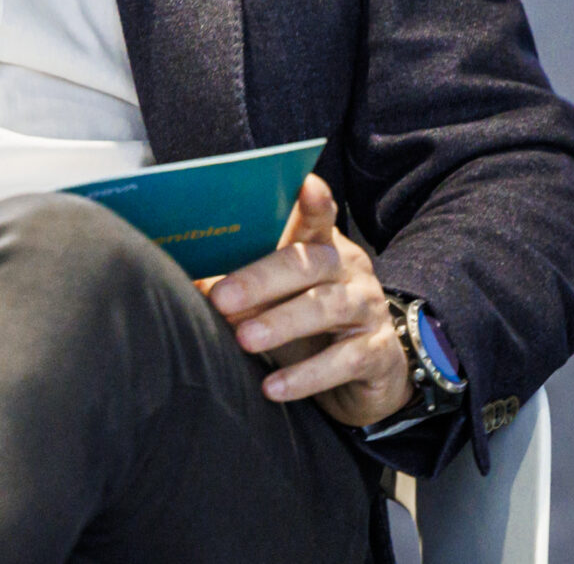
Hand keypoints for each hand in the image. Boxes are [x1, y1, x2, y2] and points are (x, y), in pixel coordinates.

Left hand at [207, 174, 411, 428]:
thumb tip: (194, 285)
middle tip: (221, 298)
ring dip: (281, 323)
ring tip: (244, 339)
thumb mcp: (279, 303)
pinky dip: (306, 375)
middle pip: (307, 263)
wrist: (369, 378)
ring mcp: (368, 309)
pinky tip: (274, 388)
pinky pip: (344, 361)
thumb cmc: (310, 329)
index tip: (305, 184)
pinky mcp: (379, 353)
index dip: (314, 202)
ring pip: (326, 307)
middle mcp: (350, 270)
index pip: (318, 217)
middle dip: (261, 279)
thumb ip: (244, 289)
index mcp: (323, 248)